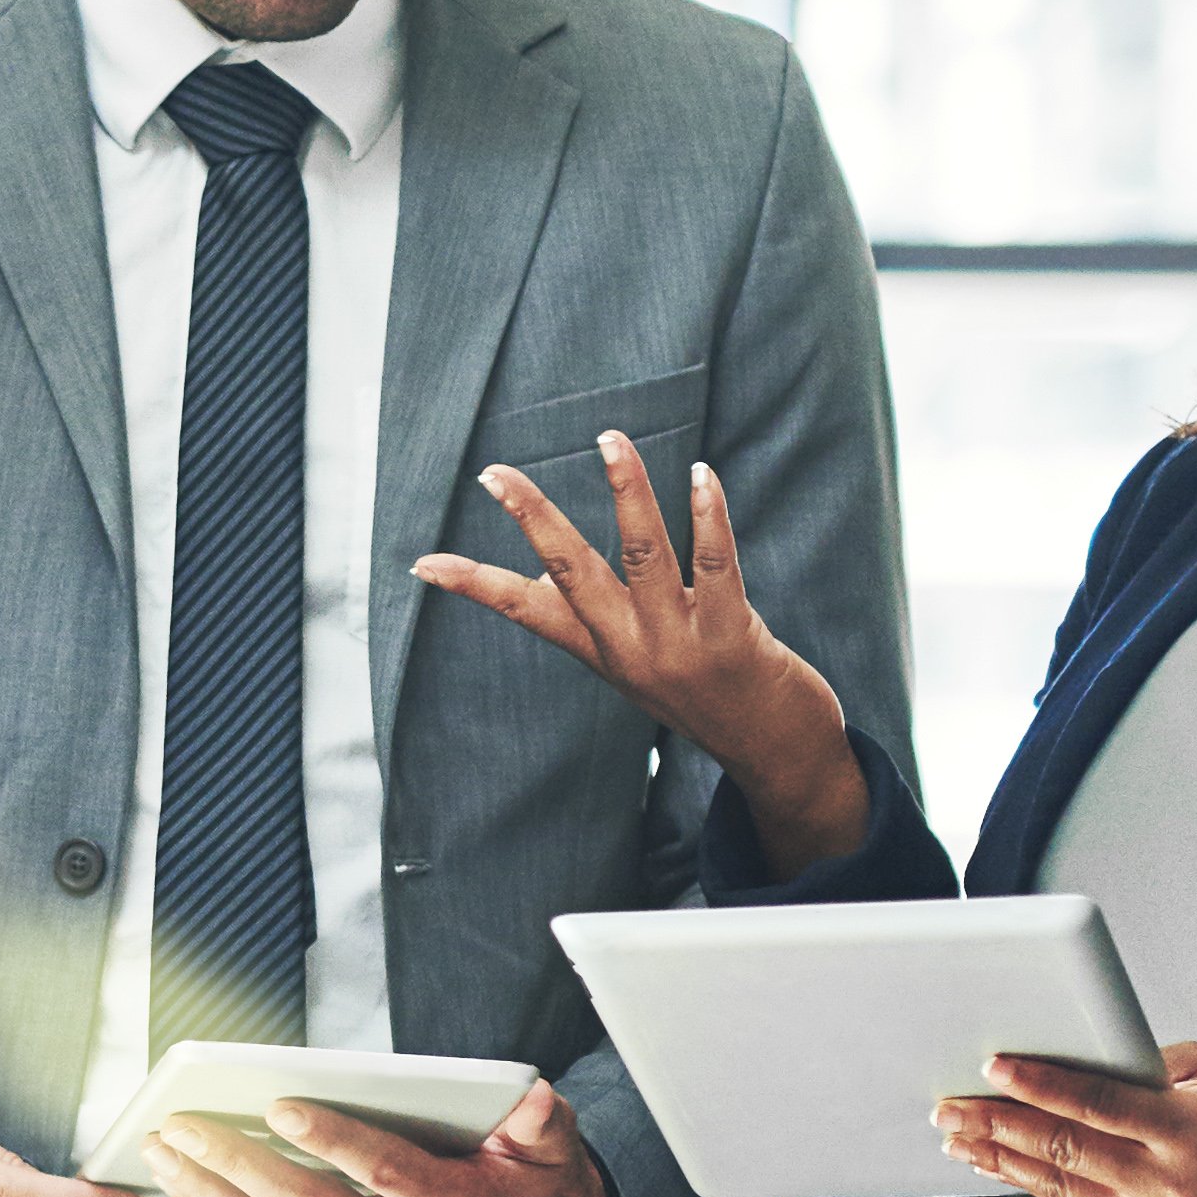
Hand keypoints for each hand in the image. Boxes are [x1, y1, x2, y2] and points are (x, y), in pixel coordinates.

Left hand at [146, 1080, 612, 1196]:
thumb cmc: (535, 1192)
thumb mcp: (552, 1150)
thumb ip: (540, 1123)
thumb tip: (532, 1097)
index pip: (386, 1174)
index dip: (333, 1142)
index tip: (281, 1109)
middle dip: (242, 1167)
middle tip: (189, 1127)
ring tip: (167, 1154)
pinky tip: (192, 1190)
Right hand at [410, 435, 868, 875]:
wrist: (774, 756)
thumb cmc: (706, 696)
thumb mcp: (636, 666)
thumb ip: (594, 620)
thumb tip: (542, 581)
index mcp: (601, 650)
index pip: (523, 611)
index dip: (472, 585)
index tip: (423, 564)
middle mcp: (630, 647)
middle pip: (570, 571)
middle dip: (531, 519)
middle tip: (494, 476)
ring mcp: (679, 643)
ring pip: (644, 554)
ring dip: (626, 490)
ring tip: (609, 440)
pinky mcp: (731, 635)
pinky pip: (715, 564)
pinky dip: (707, 514)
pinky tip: (700, 474)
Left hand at [937, 1045, 1196, 1196]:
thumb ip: (1145, 1065)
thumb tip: (1073, 1060)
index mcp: (1188, 1132)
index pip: (1100, 1105)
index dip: (1042, 1086)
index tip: (995, 1068)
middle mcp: (1167, 1182)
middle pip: (1066, 1149)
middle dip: (998, 1124)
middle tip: (950, 1106)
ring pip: (1059, 1184)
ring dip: (1000, 1157)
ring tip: (957, 1135)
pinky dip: (1030, 1181)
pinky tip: (997, 1162)